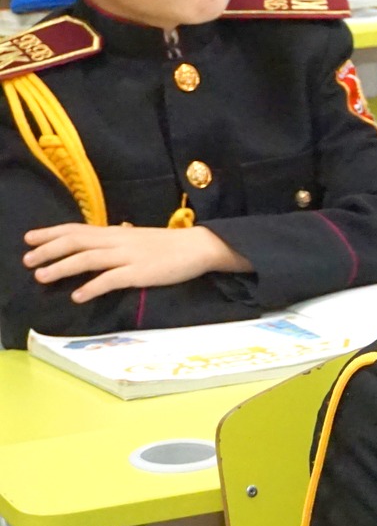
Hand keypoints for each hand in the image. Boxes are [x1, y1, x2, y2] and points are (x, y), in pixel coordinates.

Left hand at [23, 223, 251, 302]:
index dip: (51, 232)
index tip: (29, 238)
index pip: (77, 229)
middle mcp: (118, 241)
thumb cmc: (171, 245)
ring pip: (87, 259)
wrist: (201, 247)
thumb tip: (102, 241)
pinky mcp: (140, 273)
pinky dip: (91, 287)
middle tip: (27, 260)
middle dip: (48, 250)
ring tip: (41, 276)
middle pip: (76, 242)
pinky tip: (77, 296)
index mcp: (116, 232)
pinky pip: (110, 279)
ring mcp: (128, 256)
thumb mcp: (139, 238)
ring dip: (61, 267)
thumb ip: (119, 240)